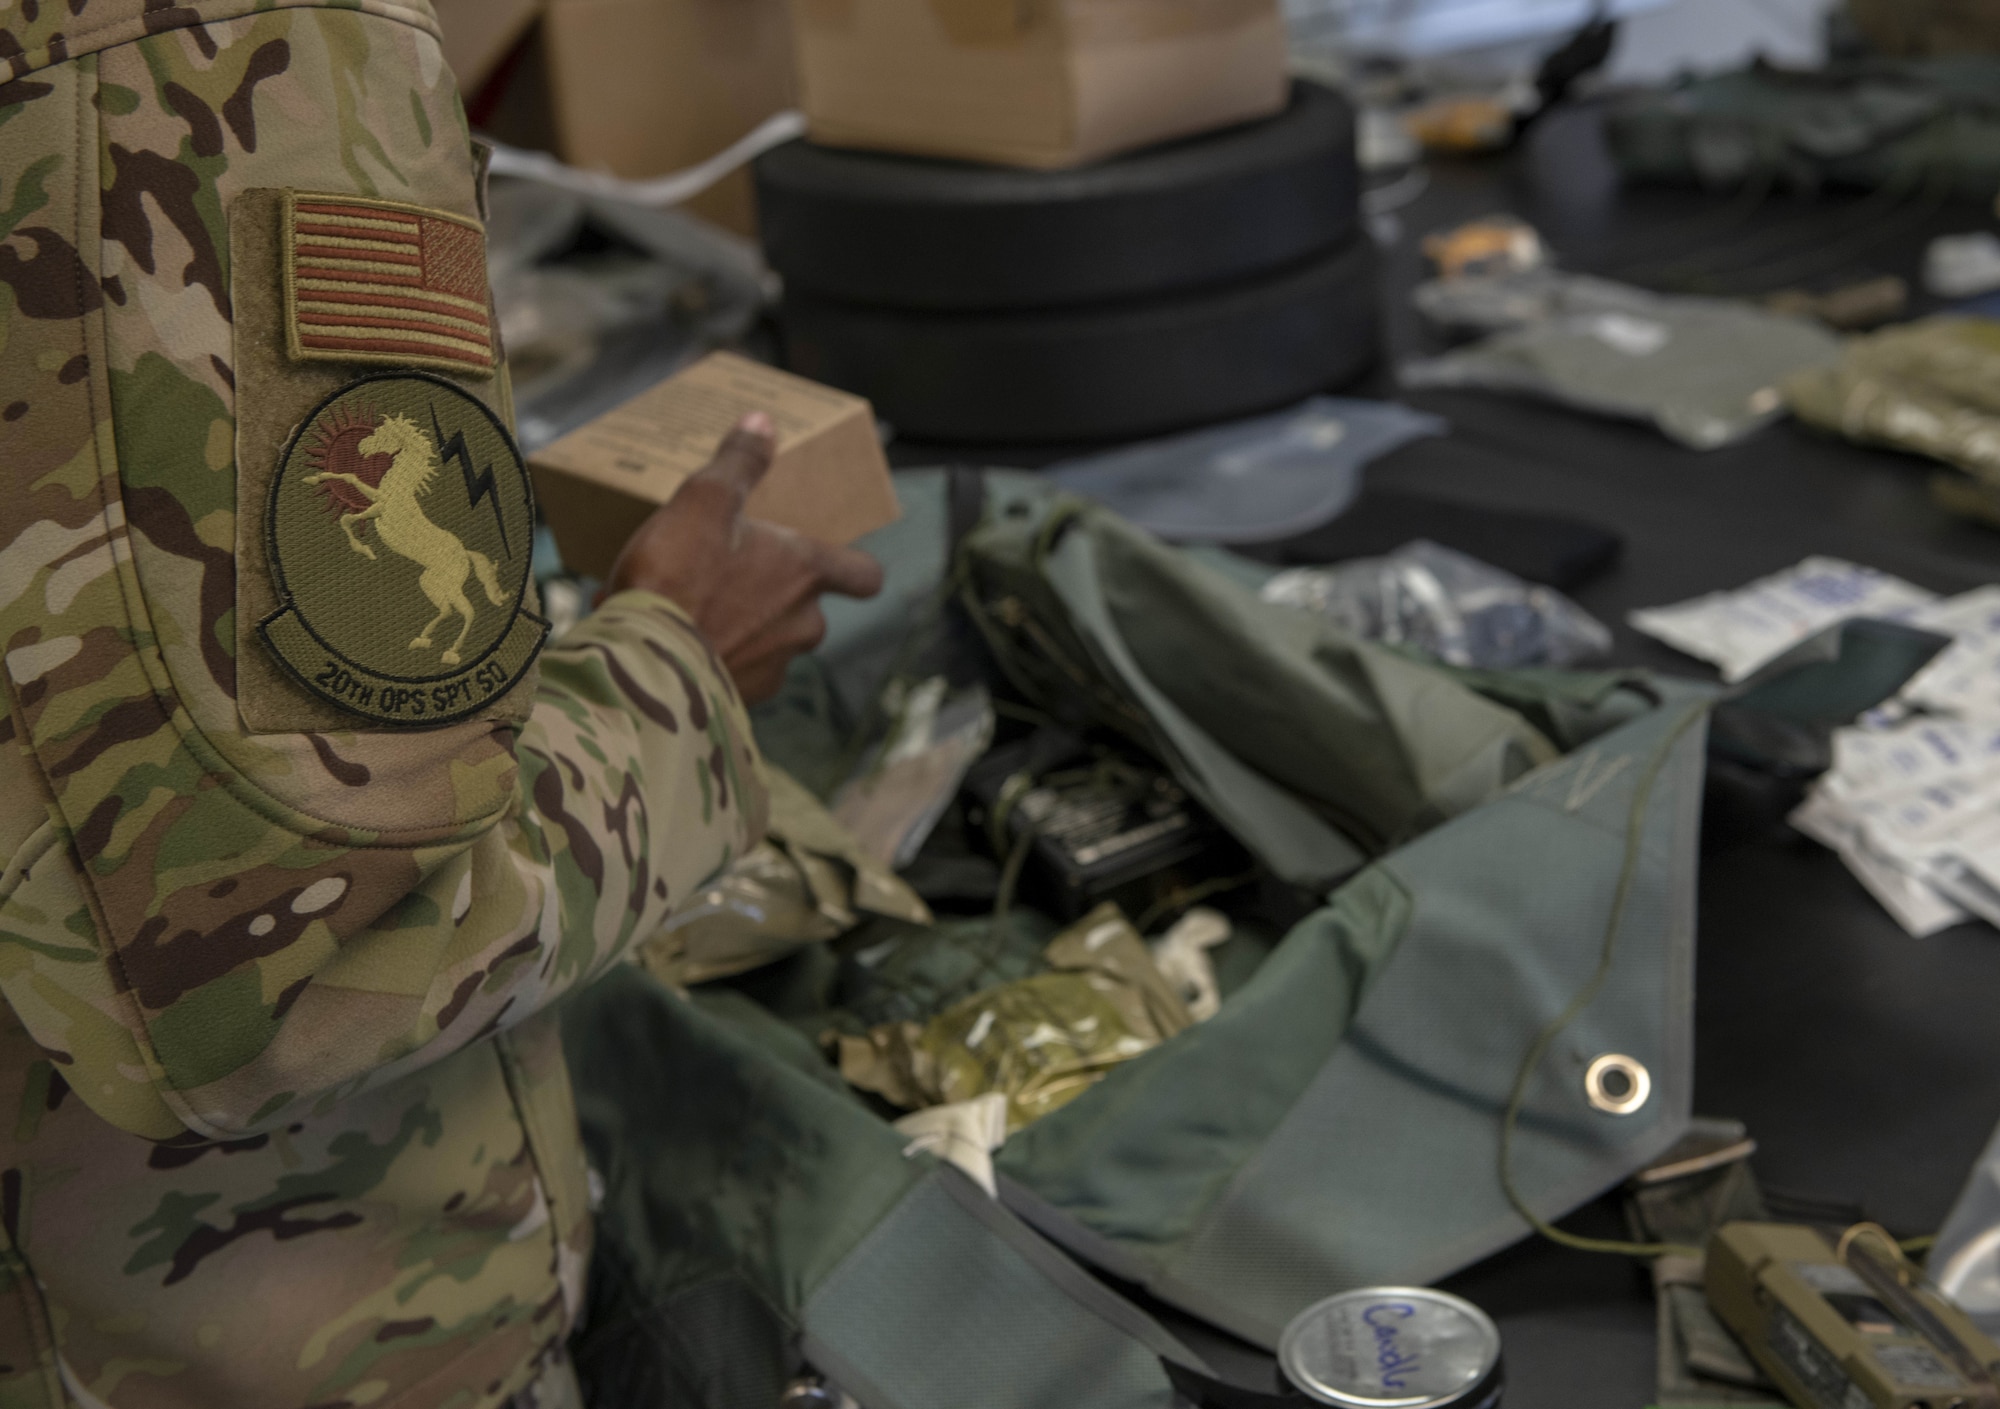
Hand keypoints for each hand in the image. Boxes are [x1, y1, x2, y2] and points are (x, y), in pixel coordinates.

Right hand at [603, 412, 884, 702]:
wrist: (643, 667)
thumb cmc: (681, 578)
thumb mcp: (706, 501)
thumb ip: (739, 463)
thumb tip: (763, 423)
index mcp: (806, 575)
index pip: (864, 575)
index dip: (855, 567)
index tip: (837, 559)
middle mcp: (803, 627)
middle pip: (807, 608)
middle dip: (772, 592)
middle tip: (727, 570)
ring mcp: (773, 670)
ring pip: (765, 641)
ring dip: (736, 624)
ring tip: (684, 604)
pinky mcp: (737, 702)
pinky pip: (729, 671)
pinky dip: (707, 654)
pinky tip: (666, 638)